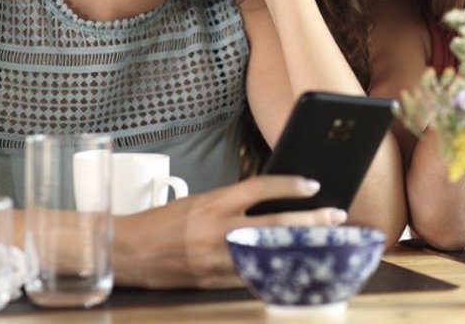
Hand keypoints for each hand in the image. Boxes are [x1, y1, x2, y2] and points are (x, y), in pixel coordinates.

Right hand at [114, 175, 347, 288]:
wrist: (128, 250)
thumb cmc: (164, 222)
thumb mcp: (200, 201)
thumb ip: (232, 202)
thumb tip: (271, 202)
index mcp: (214, 202)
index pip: (261, 187)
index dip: (290, 185)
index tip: (313, 184)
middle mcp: (218, 229)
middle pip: (275, 224)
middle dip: (310, 220)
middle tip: (335, 216)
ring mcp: (216, 258)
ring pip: (269, 253)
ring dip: (301, 249)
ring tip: (325, 245)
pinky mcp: (213, 281)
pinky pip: (251, 277)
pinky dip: (275, 272)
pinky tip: (295, 270)